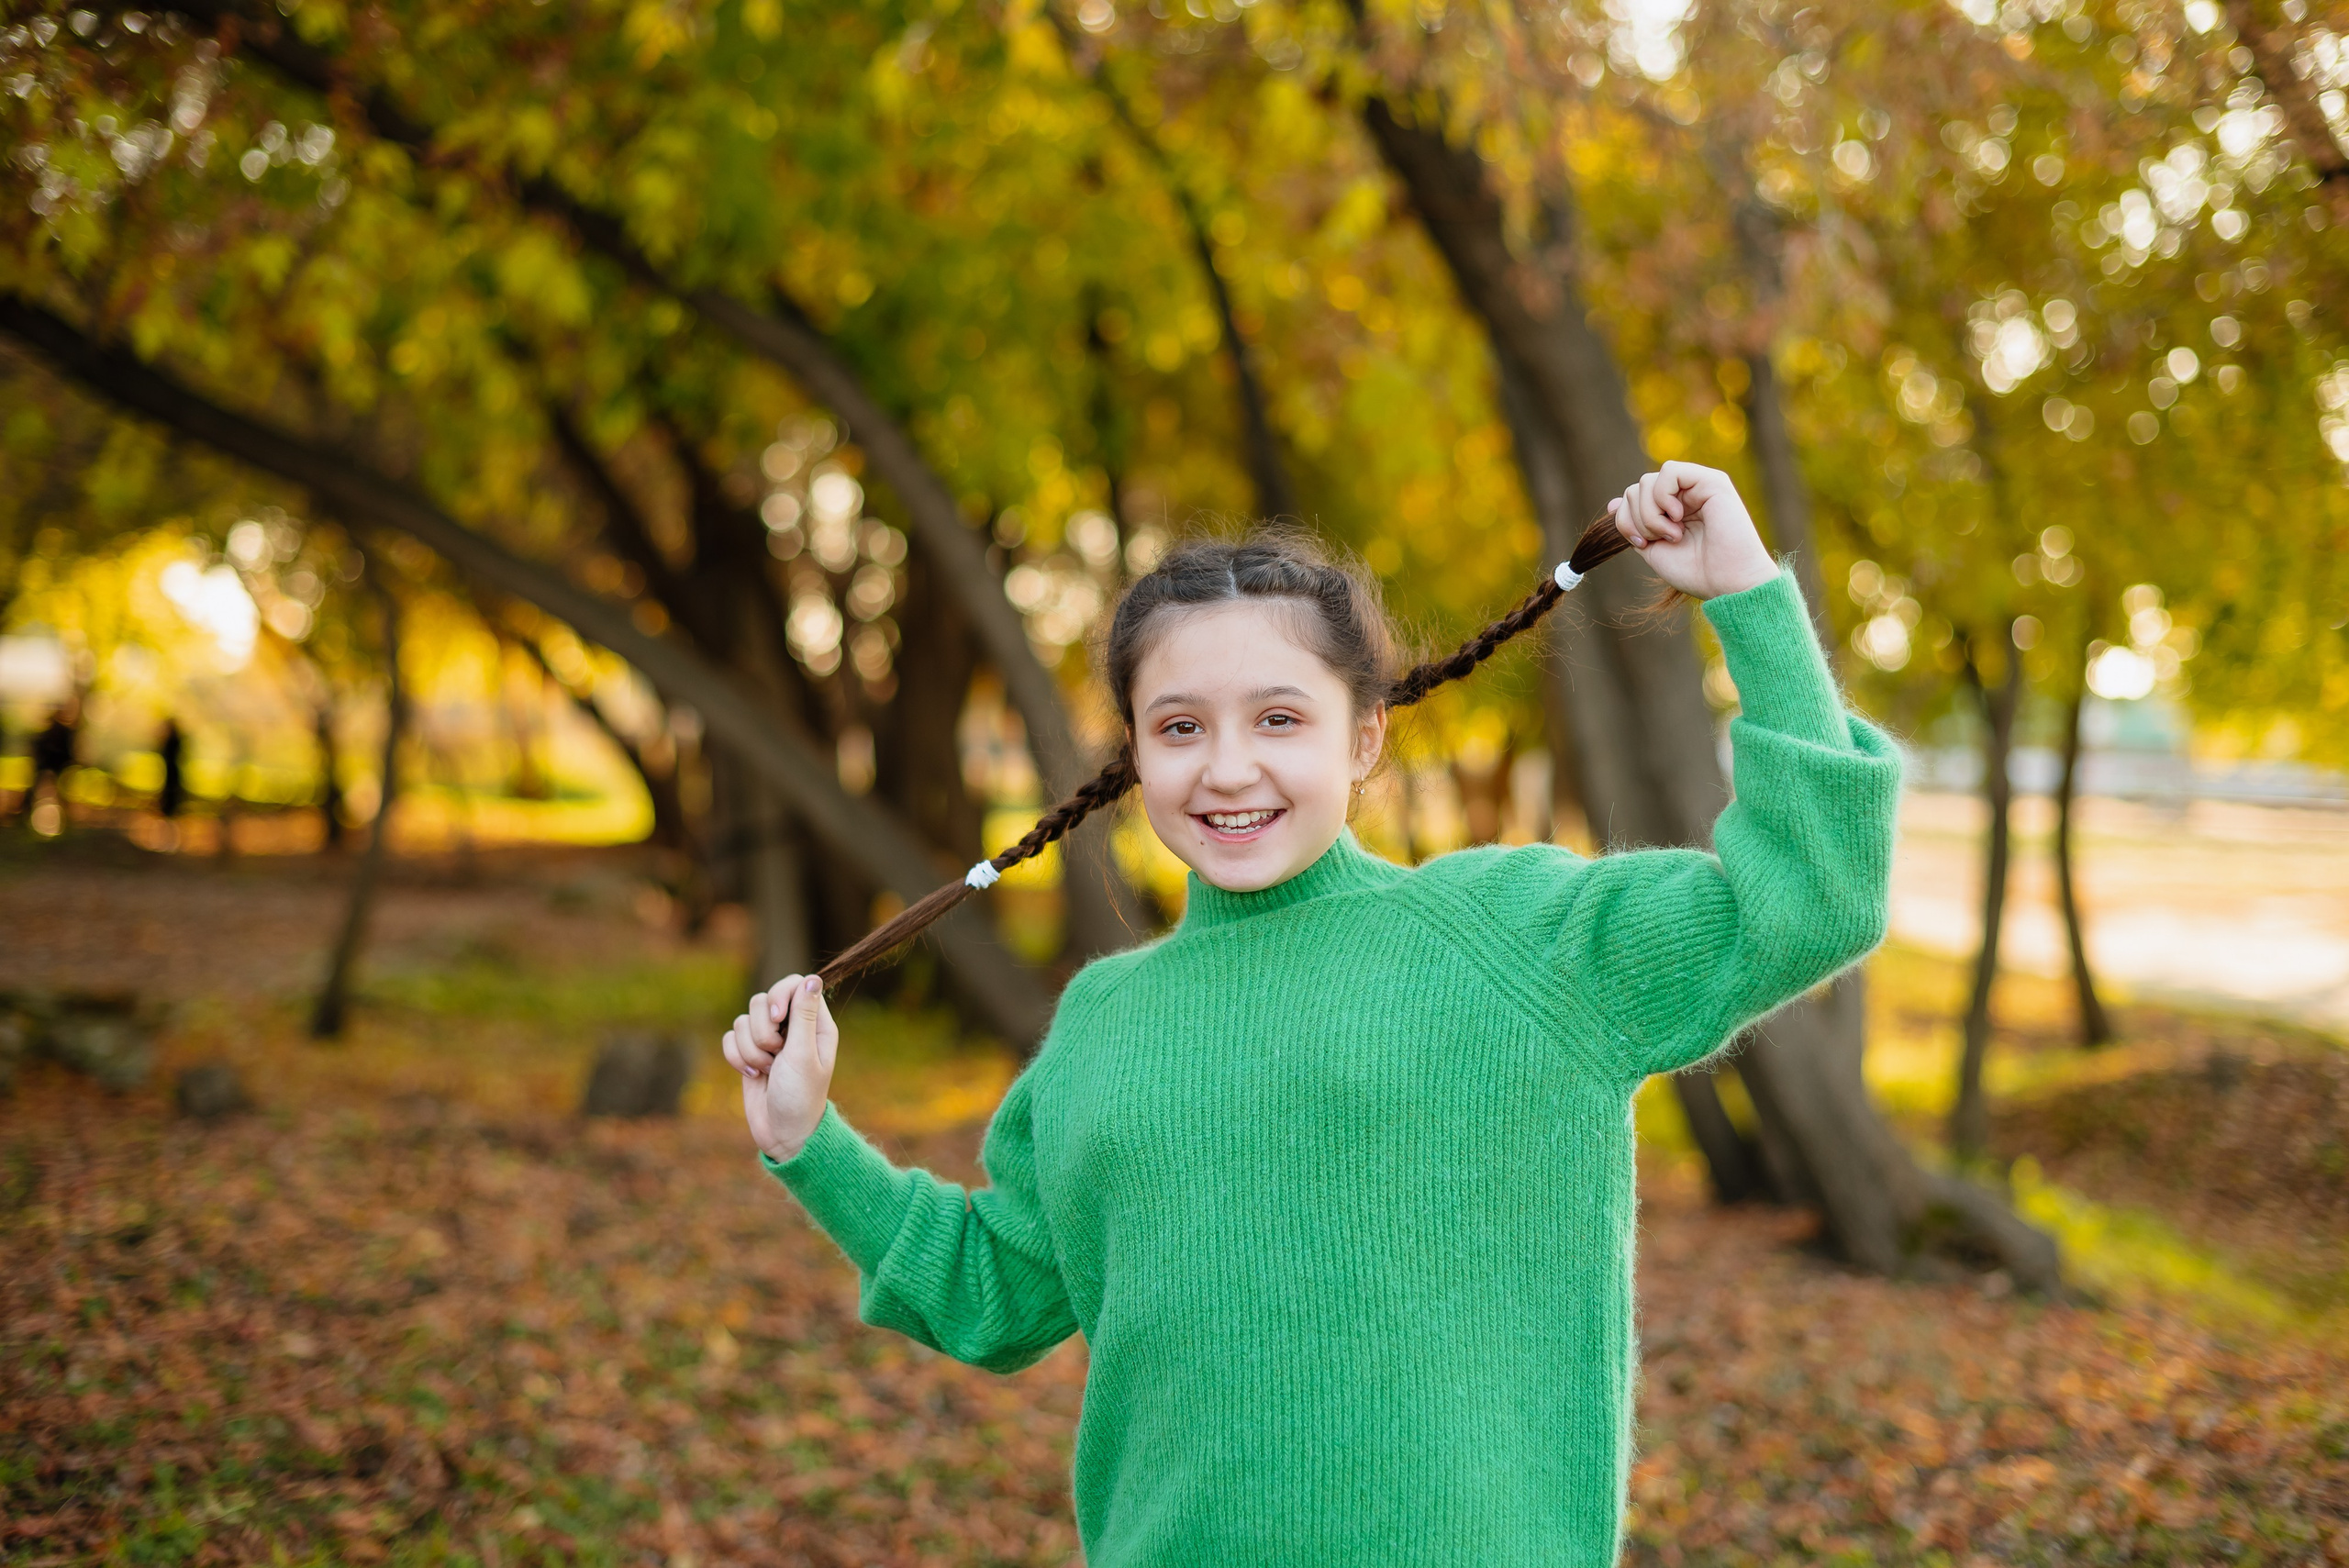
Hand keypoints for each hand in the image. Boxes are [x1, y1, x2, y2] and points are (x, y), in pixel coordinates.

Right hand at [722, 974, 837, 1162]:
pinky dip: (737, 1056)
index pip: (795, 984)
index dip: (780, 995)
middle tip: (775, 1053)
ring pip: (744, 1020)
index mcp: (815, 1024)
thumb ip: (804, 1015)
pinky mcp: (749, 1054)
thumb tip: (813, 977)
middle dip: (762, 1029)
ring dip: (751, 1048)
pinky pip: (730, 1038)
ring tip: (767, 1069)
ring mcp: (770, 1041)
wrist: (783, 1134)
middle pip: (763, 1000)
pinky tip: (752, 1075)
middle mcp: (792, 1027)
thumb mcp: (803, 1054)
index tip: (777, 1017)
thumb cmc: (800, 1096)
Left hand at [1607, 462, 1778, 599]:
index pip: (1632, 498)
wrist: (1728, 582)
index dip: (1625, 519)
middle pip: (1636, 488)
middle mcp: (1684, 495)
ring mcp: (1698, 486)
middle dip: (1637, 518)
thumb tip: (1612, 504)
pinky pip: (1669, 471)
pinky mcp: (1712, 480)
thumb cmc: (1696, 571)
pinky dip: (1663, 496)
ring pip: (1648, 480)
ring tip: (1672, 534)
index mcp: (1671, 510)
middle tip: (1658, 539)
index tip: (1641, 543)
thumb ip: (1634, 526)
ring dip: (1649, 513)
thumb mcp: (1653, 550)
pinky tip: (1677, 517)